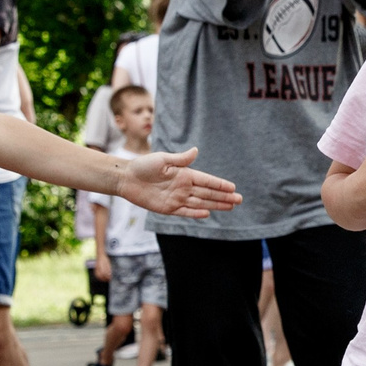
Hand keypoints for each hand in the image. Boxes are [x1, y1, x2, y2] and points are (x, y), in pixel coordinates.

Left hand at [116, 147, 240, 219]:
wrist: (126, 178)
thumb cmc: (143, 165)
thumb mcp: (162, 159)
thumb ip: (180, 159)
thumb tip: (196, 151)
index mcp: (184, 174)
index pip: (207, 180)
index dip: (220, 184)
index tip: (233, 187)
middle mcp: (183, 187)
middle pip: (208, 193)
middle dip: (223, 197)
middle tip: (239, 200)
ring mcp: (177, 198)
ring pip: (201, 202)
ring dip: (215, 205)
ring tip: (230, 206)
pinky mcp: (168, 208)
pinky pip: (186, 212)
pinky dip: (197, 213)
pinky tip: (208, 214)